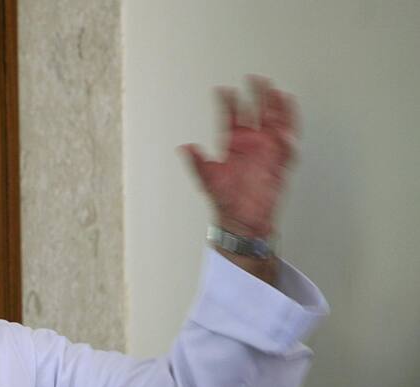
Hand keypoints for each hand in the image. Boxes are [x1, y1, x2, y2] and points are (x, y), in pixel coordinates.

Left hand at [180, 76, 297, 237]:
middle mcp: (251, 146)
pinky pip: (287, 147)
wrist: (243, 220)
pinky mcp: (279, 164)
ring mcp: (266, 153)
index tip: (222, 90)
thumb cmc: (226, 201)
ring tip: (276, 92)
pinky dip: (289, 135)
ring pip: (274, 125)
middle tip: (255, 79)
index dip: (227, 105)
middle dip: (257, 96)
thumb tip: (185, 147)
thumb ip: (197, 162)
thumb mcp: (207, 179)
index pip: (230, 119)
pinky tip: (287, 124)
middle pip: (256, 115)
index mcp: (233, 146)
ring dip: (276, 109)